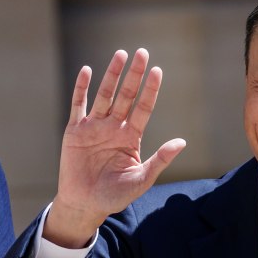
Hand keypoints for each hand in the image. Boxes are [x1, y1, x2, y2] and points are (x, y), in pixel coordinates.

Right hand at [44, 49, 185, 247]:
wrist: (85, 204)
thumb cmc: (115, 195)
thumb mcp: (142, 179)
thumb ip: (160, 160)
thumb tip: (182, 142)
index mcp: (131, 136)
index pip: (143, 108)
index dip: (150, 90)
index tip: (158, 71)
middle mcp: (114, 127)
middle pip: (126, 95)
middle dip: (134, 75)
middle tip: (142, 53)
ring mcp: (94, 127)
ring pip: (105, 95)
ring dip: (112, 75)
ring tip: (121, 54)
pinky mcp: (75, 131)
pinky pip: (78, 105)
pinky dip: (81, 88)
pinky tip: (87, 71)